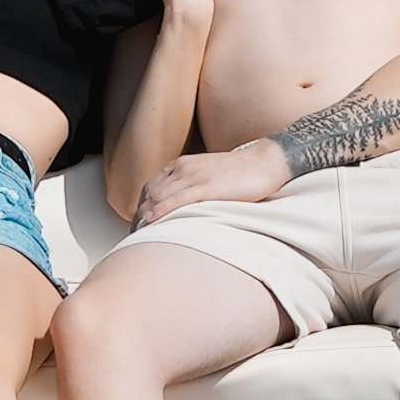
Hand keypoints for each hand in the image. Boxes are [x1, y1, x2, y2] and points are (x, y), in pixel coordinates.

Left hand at [133, 140, 292, 226]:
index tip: (137, 227)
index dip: (140, 208)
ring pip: (158, 196)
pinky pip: (178, 199)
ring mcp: (195, 176)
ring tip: (139, 236)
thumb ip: (191, 187)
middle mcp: (183, 168)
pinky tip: (152, 221)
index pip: (150, 187)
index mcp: (182, 165)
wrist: (266, 162)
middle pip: (149, 193)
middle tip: (134, 237)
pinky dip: (161, 210)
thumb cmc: (240, 173)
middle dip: (138, 216)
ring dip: (145, 217)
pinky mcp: (208, 186)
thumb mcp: (208, 175)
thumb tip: (180, 209)